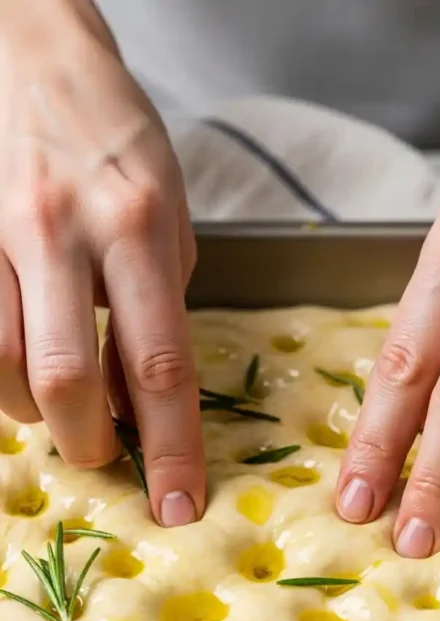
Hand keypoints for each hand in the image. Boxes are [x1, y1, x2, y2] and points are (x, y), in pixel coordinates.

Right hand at [0, 0, 202, 526]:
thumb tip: (144, 402)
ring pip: (4, 367)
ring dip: (36, 411)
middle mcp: (62, 231)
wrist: (31, 54)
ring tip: (61, 403)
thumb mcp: (167, 218)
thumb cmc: (114, 141)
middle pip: (65, 379)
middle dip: (87, 442)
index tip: (180, 504)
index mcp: (135, 226)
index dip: (171, 447)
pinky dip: (1, 373)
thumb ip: (158, 309)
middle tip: (104, 455)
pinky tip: (23, 368)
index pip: (159, 364)